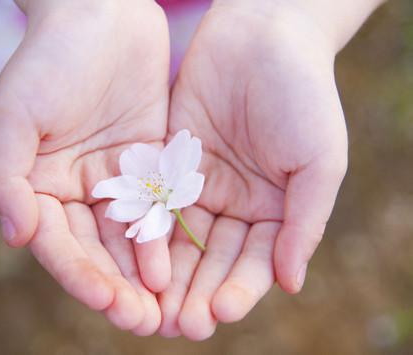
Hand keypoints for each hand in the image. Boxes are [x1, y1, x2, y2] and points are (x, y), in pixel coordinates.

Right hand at [0, 0, 169, 334]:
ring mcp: (116, 181)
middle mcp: (78, 191)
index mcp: (40, 186)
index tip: (108, 303)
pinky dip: (167, 238)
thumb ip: (8, 177)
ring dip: (146, 275)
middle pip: (98, 251)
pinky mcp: (150, 165)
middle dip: (119, 288)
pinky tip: (181, 265)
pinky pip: (159, 207)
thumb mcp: (15, 114)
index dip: (81, 276)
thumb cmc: (50, 59)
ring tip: (167, 309)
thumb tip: (18, 237)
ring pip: (131, 238)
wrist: (100, 14)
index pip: (60, 244)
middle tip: (144, 323)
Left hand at [159, 3, 347, 339]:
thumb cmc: (303, 94)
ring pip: (180, 239)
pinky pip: (155, 202)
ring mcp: (200, 185)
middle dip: (197, 291)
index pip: (255, 262)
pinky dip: (146, 232)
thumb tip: (290, 284)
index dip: (239, 289)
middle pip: (213, 258)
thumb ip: (304, 223)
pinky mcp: (169, 164)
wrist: (263, 35)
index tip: (220, 313)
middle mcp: (235, 204)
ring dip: (167, 274)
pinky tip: (133, 259)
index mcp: (274, 209)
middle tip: (179, 325)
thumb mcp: (319, 162)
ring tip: (152, 306)